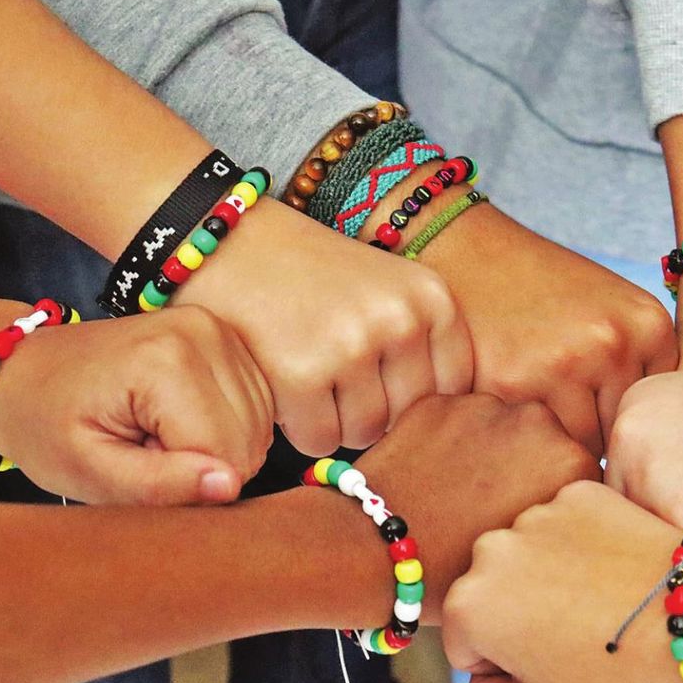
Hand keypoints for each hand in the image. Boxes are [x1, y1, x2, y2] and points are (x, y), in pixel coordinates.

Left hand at [0, 305, 273, 504]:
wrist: (27, 373)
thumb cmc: (48, 425)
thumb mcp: (89, 472)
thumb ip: (159, 484)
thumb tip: (229, 486)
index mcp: (167, 360)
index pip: (226, 456)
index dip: (186, 481)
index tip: (137, 461)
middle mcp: (204, 332)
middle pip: (248, 441)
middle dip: (203, 463)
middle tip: (144, 448)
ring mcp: (220, 330)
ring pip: (257, 428)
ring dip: (214, 446)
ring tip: (157, 432)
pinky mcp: (229, 339)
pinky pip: (255, 409)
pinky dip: (223, 427)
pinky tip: (179, 419)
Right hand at [174, 200, 473, 455]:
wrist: (229, 241)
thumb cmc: (313, 276)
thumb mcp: (391, 290)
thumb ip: (425, 348)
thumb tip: (439, 432)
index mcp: (432, 299)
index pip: (453, 390)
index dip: (412, 393)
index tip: (381, 375)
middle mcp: (400, 320)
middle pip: (407, 417)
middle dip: (372, 410)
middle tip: (335, 374)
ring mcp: (351, 346)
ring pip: (364, 434)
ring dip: (334, 421)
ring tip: (310, 373)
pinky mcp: (302, 373)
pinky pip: (319, 440)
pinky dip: (298, 426)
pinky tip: (285, 384)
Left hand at [352, 394, 600, 619]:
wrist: (373, 556)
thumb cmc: (458, 577)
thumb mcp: (534, 560)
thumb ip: (555, 524)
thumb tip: (556, 515)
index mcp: (573, 465)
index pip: (579, 476)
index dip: (554, 502)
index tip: (530, 523)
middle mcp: (536, 423)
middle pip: (543, 442)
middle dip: (525, 466)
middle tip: (493, 509)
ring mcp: (483, 406)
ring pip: (497, 426)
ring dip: (487, 450)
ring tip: (456, 496)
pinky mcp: (438, 401)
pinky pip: (454, 420)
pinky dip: (446, 442)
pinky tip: (430, 479)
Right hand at [421, 207, 676, 456]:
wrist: (473, 254)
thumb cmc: (547, 288)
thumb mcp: (615, 309)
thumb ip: (642, 366)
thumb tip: (650, 440)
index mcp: (648, 326)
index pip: (651, 410)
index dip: (621, 414)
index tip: (595, 403)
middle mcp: (611, 345)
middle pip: (618, 433)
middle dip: (593, 432)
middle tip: (561, 412)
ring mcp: (561, 367)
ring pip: (579, 447)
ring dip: (559, 439)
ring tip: (538, 411)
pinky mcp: (511, 385)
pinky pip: (534, 440)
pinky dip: (523, 435)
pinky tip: (513, 407)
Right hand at [443, 481, 682, 682]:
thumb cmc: (615, 669)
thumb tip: (477, 682)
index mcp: (468, 606)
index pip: (465, 643)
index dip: (505, 663)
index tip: (549, 663)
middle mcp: (489, 550)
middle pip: (491, 591)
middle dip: (519, 612)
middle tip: (575, 633)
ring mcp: (534, 514)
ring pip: (527, 554)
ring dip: (549, 574)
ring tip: (598, 602)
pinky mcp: (577, 492)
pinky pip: (565, 523)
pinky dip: (582, 543)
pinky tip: (613, 569)